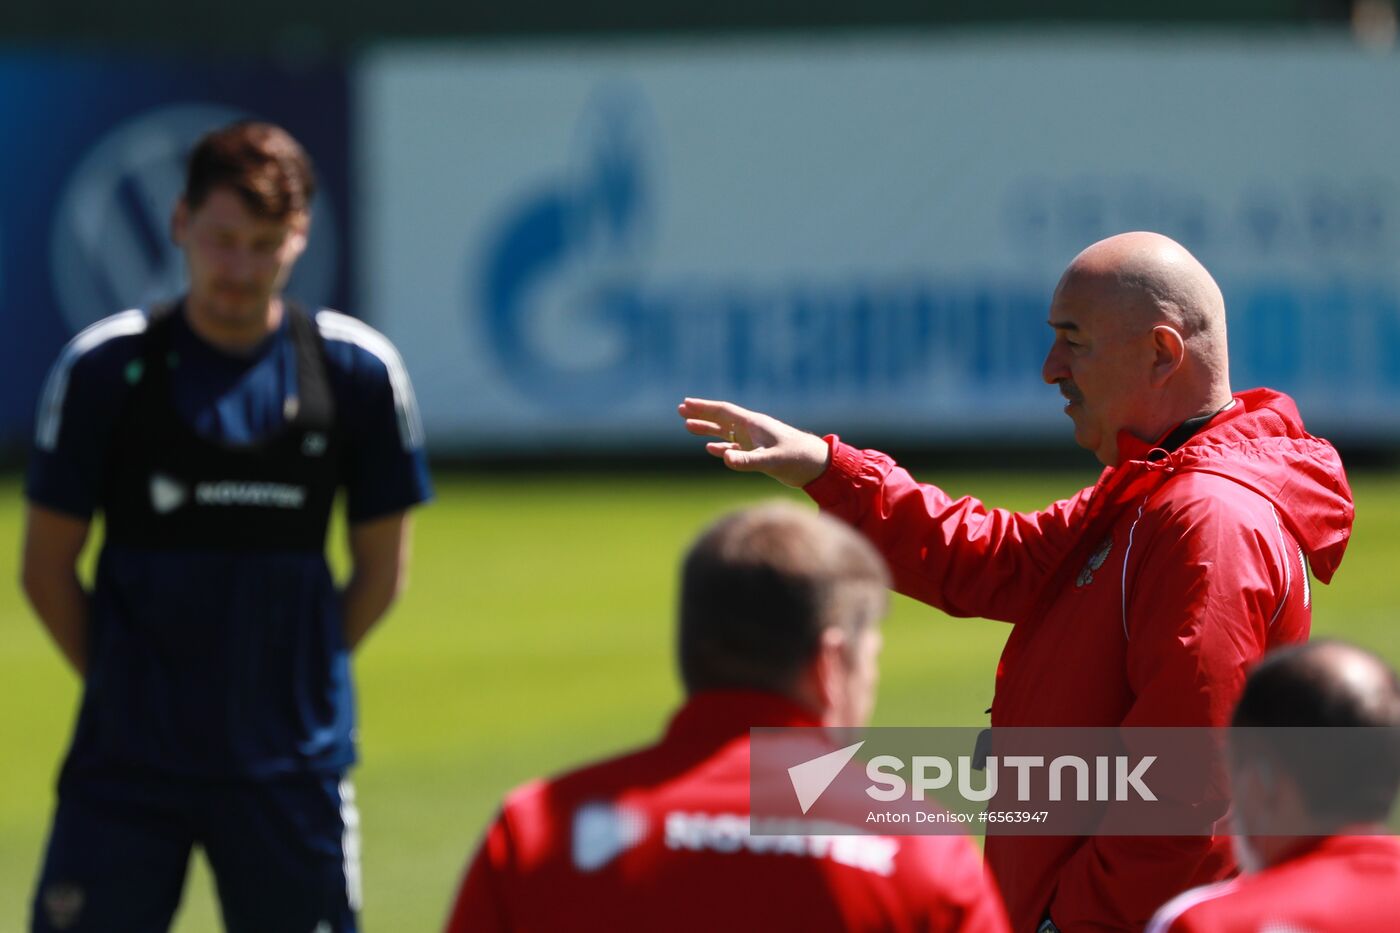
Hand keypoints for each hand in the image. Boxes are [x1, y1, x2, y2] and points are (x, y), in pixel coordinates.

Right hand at [678, 398, 830, 487]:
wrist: (818, 466)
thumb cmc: (798, 458)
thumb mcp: (772, 460)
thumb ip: (748, 461)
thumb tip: (725, 459)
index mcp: (754, 424)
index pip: (724, 412)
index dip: (704, 407)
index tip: (686, 403)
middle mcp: (752, 430)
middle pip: (721, 419)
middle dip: (701, 414)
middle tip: (680, 410)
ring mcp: (755, 442)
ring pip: (725, 432)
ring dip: (707, 430)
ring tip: (688, 427)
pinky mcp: (759, 454)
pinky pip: (735, 448)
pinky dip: (721, 447)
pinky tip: (711, 449)